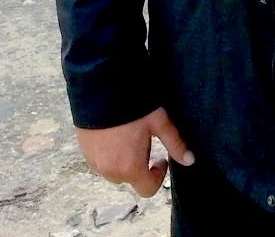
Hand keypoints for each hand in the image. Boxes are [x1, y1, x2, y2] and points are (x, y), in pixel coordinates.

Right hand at [75, 107, 193, 196]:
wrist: (99, 86)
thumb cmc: (132, 105)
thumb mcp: (158, 122)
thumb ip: (175, 143)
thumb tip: (190, 160)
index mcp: (130, 168)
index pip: (147, 189)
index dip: (158, 176)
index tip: (161, 159)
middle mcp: (110, 170)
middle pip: (130, 179)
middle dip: (139, 166)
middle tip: (144, 143)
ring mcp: (94, 162)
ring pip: (113, 171)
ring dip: (122, 162)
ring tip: (128, 137)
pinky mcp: (84, 151)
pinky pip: (100, 162)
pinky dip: (108, 154)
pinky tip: (113, 134)